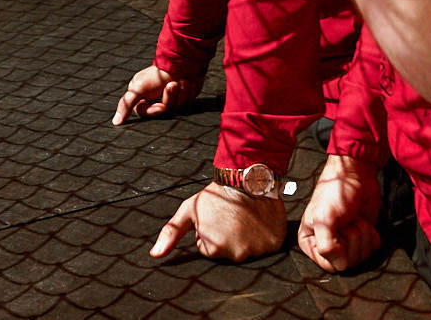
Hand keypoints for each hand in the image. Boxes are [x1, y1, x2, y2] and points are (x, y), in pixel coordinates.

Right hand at [112, 66, 196, 124]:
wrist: (182, 61)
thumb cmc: (157, 75)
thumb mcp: (138, 89)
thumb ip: (125, 105)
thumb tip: (115, 122)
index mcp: (143, 95)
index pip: (147, 113)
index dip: (156, 110)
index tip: (161, 105)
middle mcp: (156, 96)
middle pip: (163, 110)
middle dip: (169, 98)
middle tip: (172, 85)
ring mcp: (171, 96)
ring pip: (176, 107)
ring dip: (180, 93)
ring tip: (180, 81)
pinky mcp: (184, 95)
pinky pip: (187, 102)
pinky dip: (188, 92)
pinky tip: (188, 82)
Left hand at [151, 184, 284, 261]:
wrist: (247, 175)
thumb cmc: (217, 194)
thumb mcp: (189, 209)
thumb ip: (171, 232)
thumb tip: (155, 255)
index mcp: (215, 247)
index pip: (210, 250)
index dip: (211, 234)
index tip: (217, 220)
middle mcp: (238, 253)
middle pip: (230, 253)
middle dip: (228, 238)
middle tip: (231, 218)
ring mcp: (258, 249)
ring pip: (249, 250)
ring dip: (247, 238)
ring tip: (245, 218)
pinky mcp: (275, 243)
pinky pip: (268, 246)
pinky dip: (264, 235)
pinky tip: (258, 221)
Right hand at [296, 155, 381, 271]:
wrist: (354, 174)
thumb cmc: (334, 191)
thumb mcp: (323, 218)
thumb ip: (327, 246)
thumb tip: (341, 266)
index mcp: (310, 242)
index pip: (328, 265)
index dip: (338, 251)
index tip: (337, 231)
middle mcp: (327, 245)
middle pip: (348, 263)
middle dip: (352, 238)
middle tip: (346, 221)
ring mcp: (347, 242)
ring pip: (362, 257)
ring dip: (362, 233)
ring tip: (353, 218)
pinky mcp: (363, 237)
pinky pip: (373, 249)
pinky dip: (371, 233)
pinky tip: (362, 220)